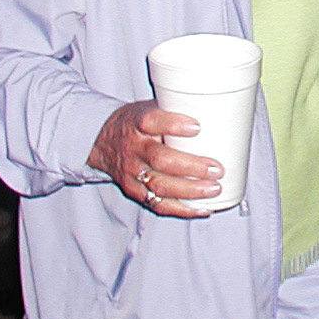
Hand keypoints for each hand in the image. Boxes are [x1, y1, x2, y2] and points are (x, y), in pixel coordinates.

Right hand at [87, 100, 225, 214]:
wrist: (101, 143)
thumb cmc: (134, 124)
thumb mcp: (147, 109)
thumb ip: (174, 111)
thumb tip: (217, 109)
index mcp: (137, 124)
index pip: (151, 121)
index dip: (173, 124)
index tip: (197, 127)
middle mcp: (134, 148)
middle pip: (161, 159)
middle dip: (191, 166)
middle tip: (216, 168)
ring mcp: (133, 172)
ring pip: (160, 185)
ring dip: (190, 190)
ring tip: (214, 189)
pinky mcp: (135, 191)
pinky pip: (158, 204)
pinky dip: (182, 209)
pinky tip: (203, 208)